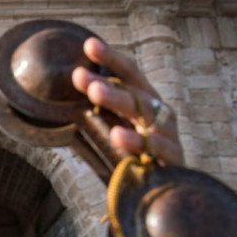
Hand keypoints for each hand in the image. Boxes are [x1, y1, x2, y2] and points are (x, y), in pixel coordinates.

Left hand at [71, 38, 183, 166]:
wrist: (166, 192)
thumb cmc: (135, 159)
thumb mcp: (113, 134)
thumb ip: (95, 116)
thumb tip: (63, 96)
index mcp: (144, 102)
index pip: (129, 74)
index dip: (111, 58)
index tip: (88, 44)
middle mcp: (158, 113)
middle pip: (134, 91)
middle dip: (106, 81)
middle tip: (79, 75)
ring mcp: (168, 134)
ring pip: (144, 113)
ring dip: (118, 100)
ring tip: (94, 93)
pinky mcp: (173, 159)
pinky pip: (158, 148)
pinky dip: (140, 141)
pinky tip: (119, 134)